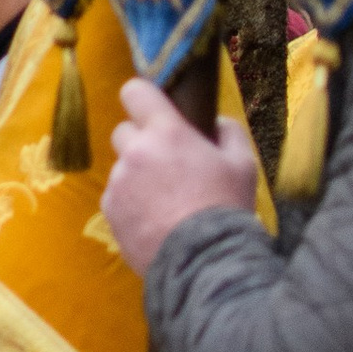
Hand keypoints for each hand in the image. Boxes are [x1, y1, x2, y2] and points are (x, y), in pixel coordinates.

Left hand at [101, 78, 256, 273]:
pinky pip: (116, 197)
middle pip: (123, 131)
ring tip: (165, 202)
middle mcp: (134, 152)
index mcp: (165, 132)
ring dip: (136, 176)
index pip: (135, 91)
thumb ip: (228, 132)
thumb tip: (216, 122)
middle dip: (140, 142)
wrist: (203, 260)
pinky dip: (130, 204)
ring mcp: (118, 183)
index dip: (142, 98)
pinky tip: (154, 221)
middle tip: (166, 164)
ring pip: (121, 168)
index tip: (153, 110)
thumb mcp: (243, 164)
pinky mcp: (109, 211)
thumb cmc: (226, 206)